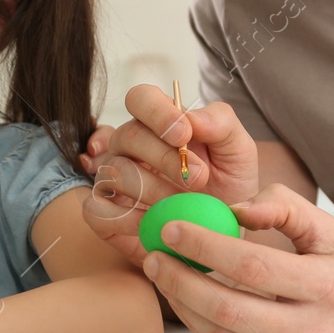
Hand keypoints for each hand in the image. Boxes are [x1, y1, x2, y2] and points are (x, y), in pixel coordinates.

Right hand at [83, 86, 259, 266]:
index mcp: (159, 122)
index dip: (157, 112)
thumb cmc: (228, 186)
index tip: (183, 135)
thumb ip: (221, 124)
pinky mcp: (104, 213)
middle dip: (165, 158)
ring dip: (152, 190)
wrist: (221, 234)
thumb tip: (191, 117)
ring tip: (181, 205)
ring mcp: (113, 177)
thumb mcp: (238, 152)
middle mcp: (130, 145)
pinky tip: (149, 222)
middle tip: (199, 179)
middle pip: (128, 135)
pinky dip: (122, 217)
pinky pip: (95, 208)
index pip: (140, 98)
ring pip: (114, 171)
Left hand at [143, 183, 333, 332]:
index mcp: (330, 289)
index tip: (171, 229)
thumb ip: (286, 208)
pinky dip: (203, 330)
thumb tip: (236, 208)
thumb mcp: (333, 235)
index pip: (253, 266)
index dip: (205, 247)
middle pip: (229, 309)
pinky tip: (189, 305)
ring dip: (183, 307)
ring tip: (164, 278)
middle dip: (180, 281)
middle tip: (154, 257)